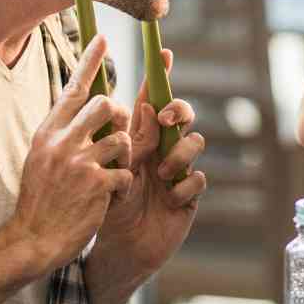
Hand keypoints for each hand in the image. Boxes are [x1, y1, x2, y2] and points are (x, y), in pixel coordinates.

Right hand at [6, 35, 134, 273]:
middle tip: (114, 137)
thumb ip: (64, 133)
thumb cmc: (42, 199)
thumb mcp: (41, 158)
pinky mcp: (96, 184)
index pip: (73, 88)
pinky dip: (123, 188)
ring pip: (123, 138)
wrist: (33, 239)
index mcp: (48, 132)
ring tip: (109, 176)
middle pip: (106, 104)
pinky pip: (126, 173)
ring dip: (123, 159)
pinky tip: (108, 199)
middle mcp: (62, 141)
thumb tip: (88, 106)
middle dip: (120, 118)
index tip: (102, 38)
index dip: (90, 62)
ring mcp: (78, 162)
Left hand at [94, 47, 206, 275]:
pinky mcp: (189, 196)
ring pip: (195, 144)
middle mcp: (162, 150)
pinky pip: (197, 179)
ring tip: (161, 174)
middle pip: (182, 116)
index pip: (151, 102)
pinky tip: (169, 199)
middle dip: (178, 110)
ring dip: (179, 154)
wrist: (117, 249)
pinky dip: (184, 186)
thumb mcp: (109, 169)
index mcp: (140, 140)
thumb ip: (125, 141)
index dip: (159, 77)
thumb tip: (138, 107)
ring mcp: (178, 172)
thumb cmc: (106, 208)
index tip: (163, 53)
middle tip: (163, 119)